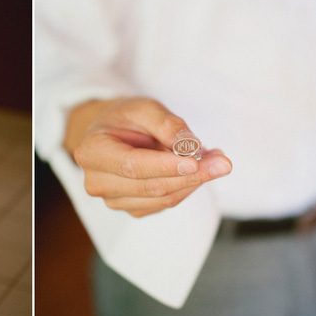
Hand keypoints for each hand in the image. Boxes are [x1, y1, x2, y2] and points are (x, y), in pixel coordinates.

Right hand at [66, 98, 232, 216]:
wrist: (112, 133)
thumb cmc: (125, 118)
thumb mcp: (144, 107)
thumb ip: (166, 124)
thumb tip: (190, 147)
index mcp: (91, 152)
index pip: (133, 166)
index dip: (166, 166)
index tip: (197, 161)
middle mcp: (97, 182)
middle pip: (151, 186)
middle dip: (192, 174)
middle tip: (223, 161)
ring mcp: (113, 200)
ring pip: (163, 198)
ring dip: (194, 181)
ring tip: (216, 159)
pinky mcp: (131, 208)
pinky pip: (166, 203)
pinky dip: (187, 187)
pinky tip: (198, 169)